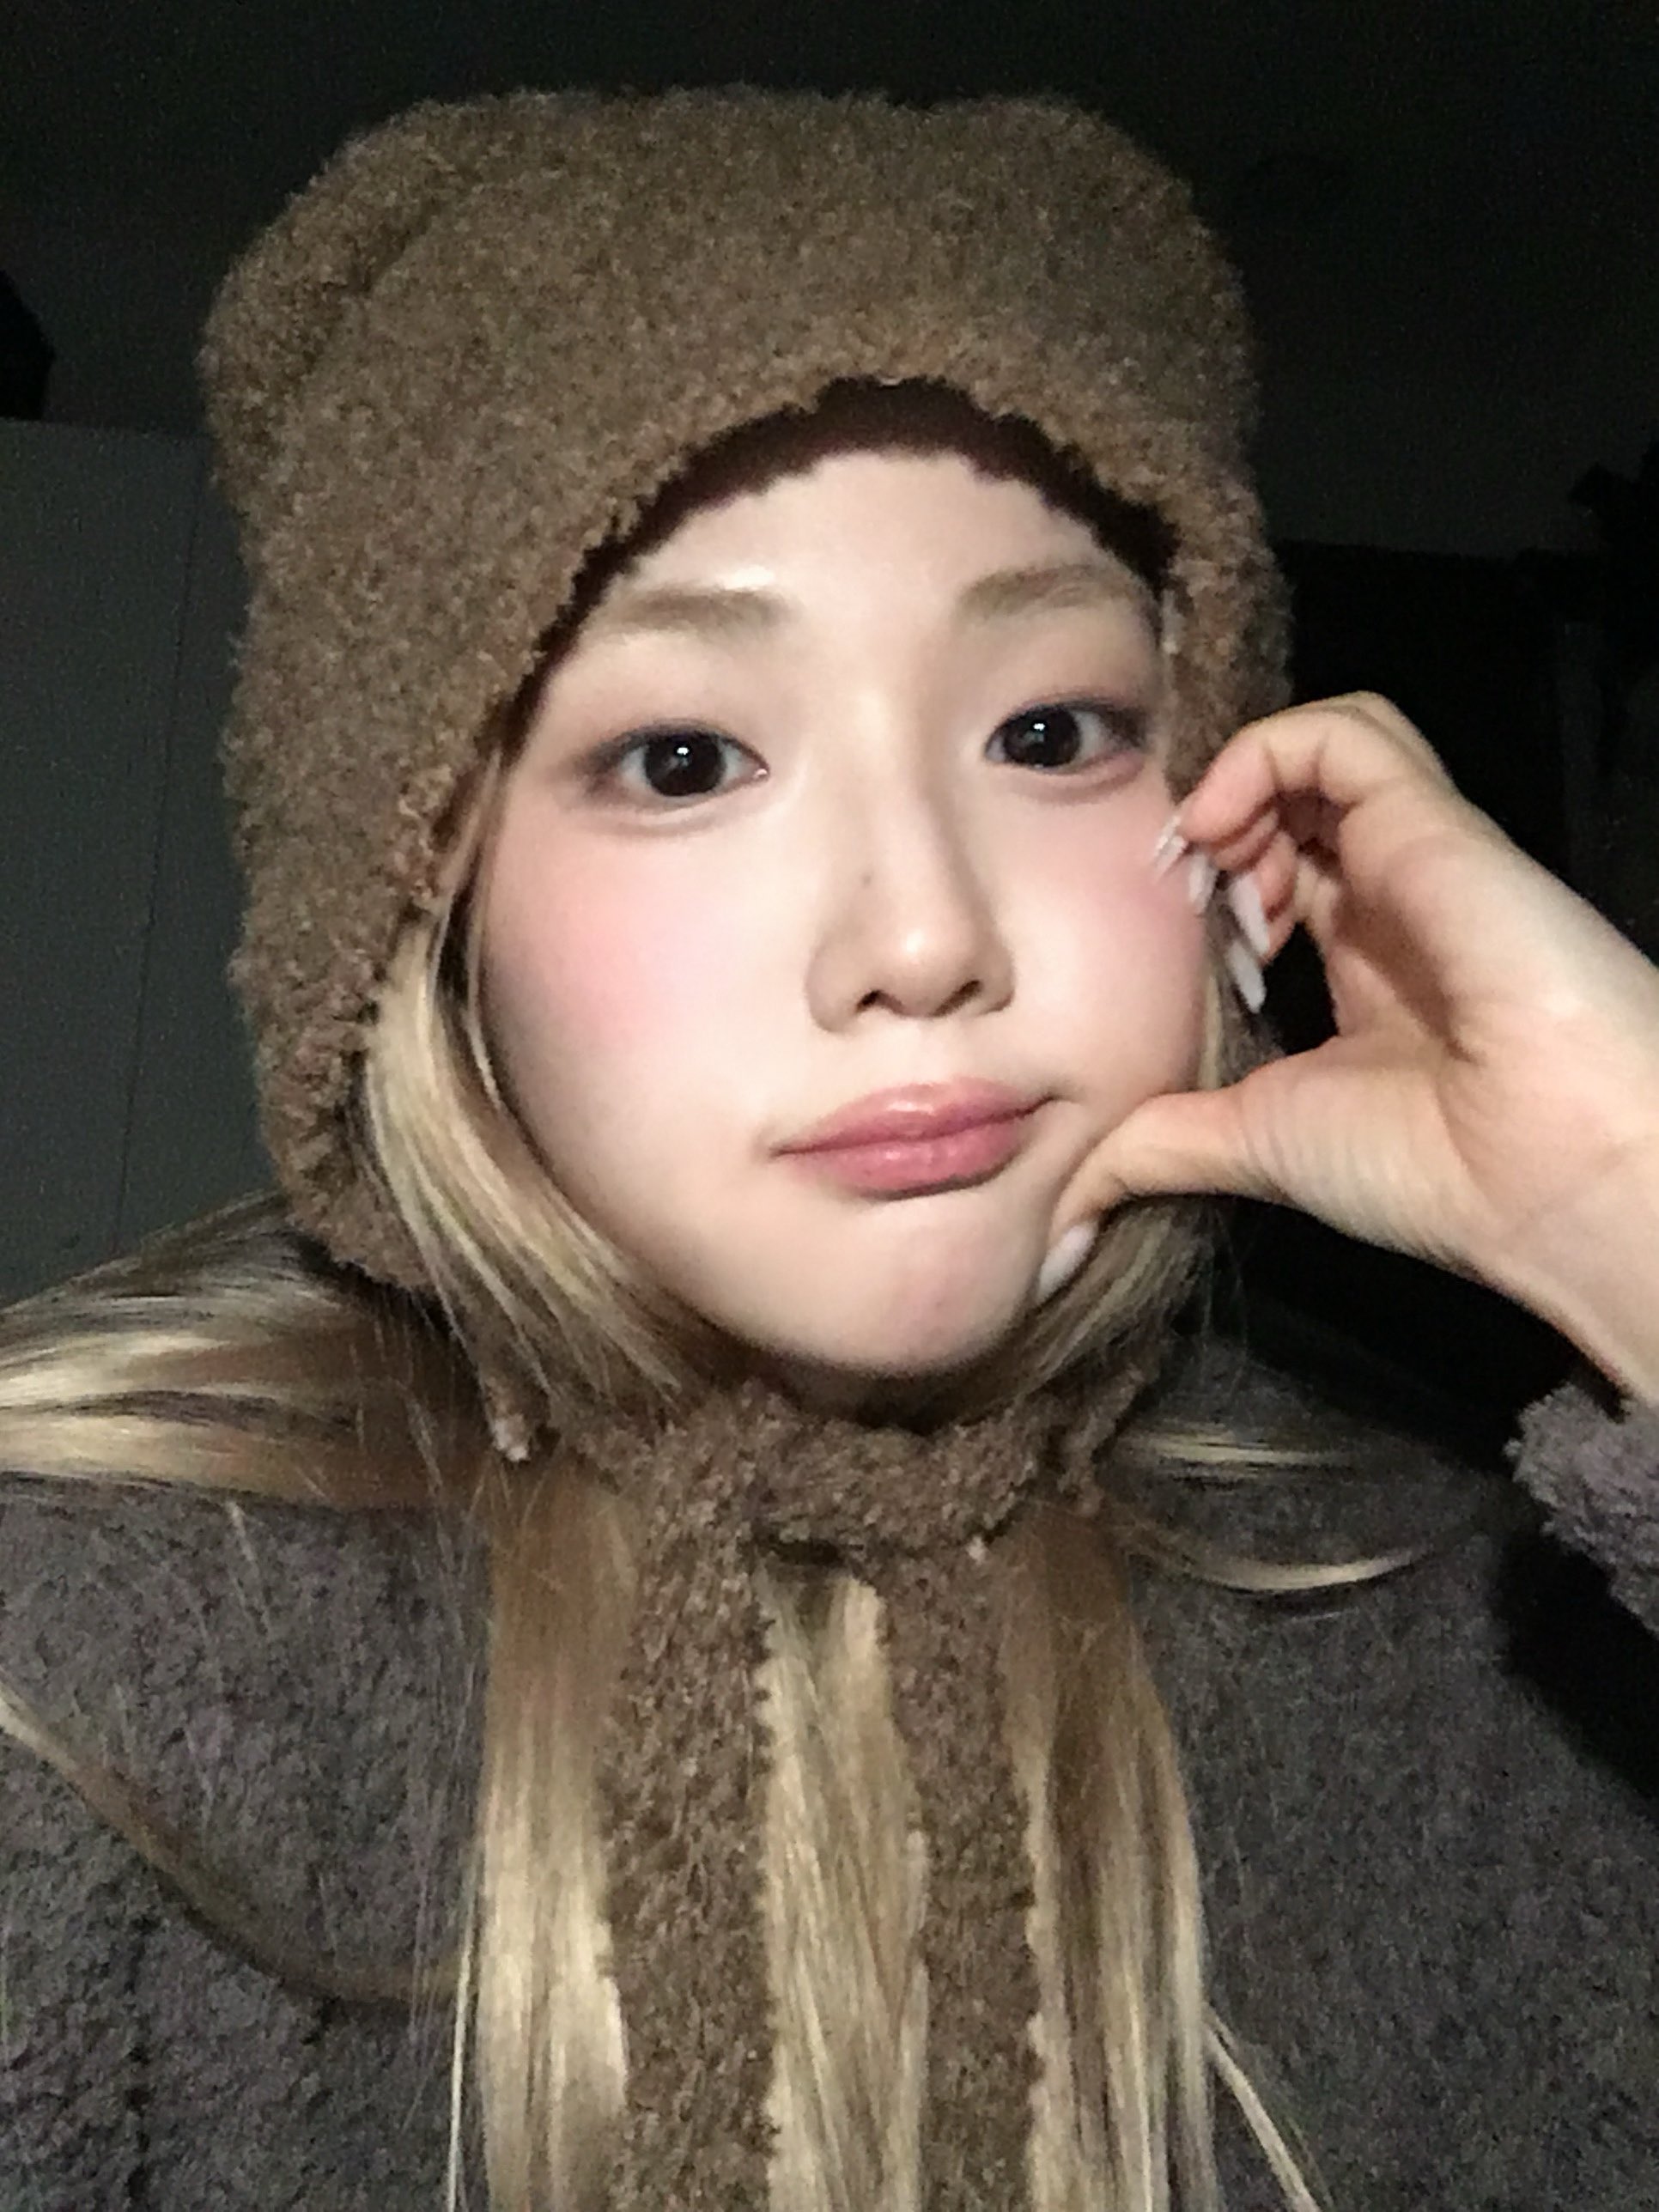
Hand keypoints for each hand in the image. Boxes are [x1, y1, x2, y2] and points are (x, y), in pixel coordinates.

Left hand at [1056, 693, 1658, 1398]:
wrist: (1547, 1181)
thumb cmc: (1429, 1171)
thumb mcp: (1254, 1146)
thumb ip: (1161, 1144)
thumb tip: (1065, 1196)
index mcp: (1363, 965)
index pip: (1276, 868)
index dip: (1204, 880)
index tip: (1167, 933)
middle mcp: (1391, 898)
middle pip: (1290, 800)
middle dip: (1211, 831)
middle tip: (1176, 897)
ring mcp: (1418, 854)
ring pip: (1323, 746)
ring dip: (1238, 784)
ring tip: (1207, 861)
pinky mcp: (1436, 824)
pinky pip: (1346, 730)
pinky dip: (1264, 750)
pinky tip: (1219, 825)